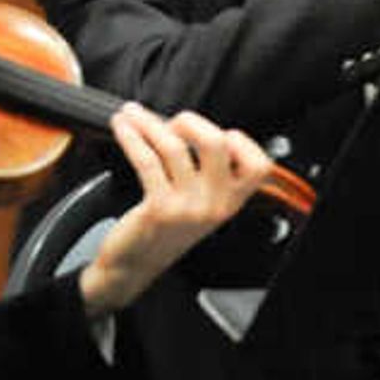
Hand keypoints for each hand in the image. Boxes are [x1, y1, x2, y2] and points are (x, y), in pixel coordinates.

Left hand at [76, 107, 282, 314]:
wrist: (136, 264)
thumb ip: (207, 172)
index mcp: (230, 201)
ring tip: (132, 114)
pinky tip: (121, 127)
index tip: (212, 130)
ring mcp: (188, 207)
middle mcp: (215, 204)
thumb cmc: (164, 229)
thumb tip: (190, 125)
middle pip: (216, 143)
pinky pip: (146, 160)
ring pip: (173, 146)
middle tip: (170, 123)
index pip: (258, 164)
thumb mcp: (199, 205)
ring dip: (146, 122)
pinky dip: (130, 136)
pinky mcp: (159, 209)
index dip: (239, 139)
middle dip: (189, 121)